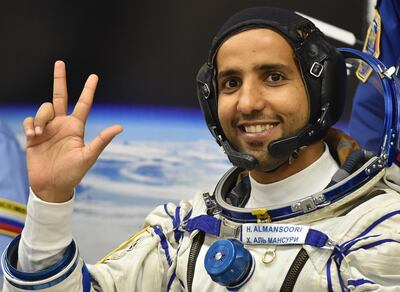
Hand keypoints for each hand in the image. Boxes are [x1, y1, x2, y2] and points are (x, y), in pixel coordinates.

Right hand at [23, 61, 122, 202]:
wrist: (51, 186)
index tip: (94, 76)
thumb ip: (102, 140)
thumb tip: (120, 126)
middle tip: (60, 63)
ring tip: (39, 134)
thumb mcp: (88, 156)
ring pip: (43, 109)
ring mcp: (47, 129)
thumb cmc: (72, 173)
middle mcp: (62, 124)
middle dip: (60, 79)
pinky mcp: (33, 135)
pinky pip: (29, 120)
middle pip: (60, 96)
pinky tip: (33, 135)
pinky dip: (30, 124)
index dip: (88, 90)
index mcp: (76, 128)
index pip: (83, 104)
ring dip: (40, 117)